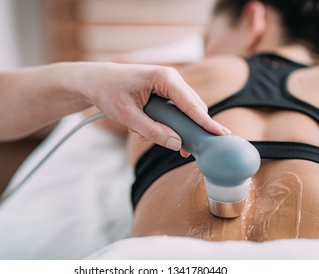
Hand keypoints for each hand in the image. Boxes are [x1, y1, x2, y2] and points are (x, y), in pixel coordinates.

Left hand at [77, 62, 230, 155]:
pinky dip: (167, 123)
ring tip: (152, 136)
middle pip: (193, 108)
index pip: (191, 104)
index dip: (206, 122)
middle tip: (189, 151)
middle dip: (191, 129)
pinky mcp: (164, 92)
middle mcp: (171, 79)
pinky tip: (148, 129)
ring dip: (175, 128)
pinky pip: (175, 110)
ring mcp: (168, 85)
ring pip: (185, 110)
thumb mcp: (128, 116)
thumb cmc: (109, 92)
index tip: (221, 135)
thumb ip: (153, 131)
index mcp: (164, 78)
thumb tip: (177, 144)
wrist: (96, 81)